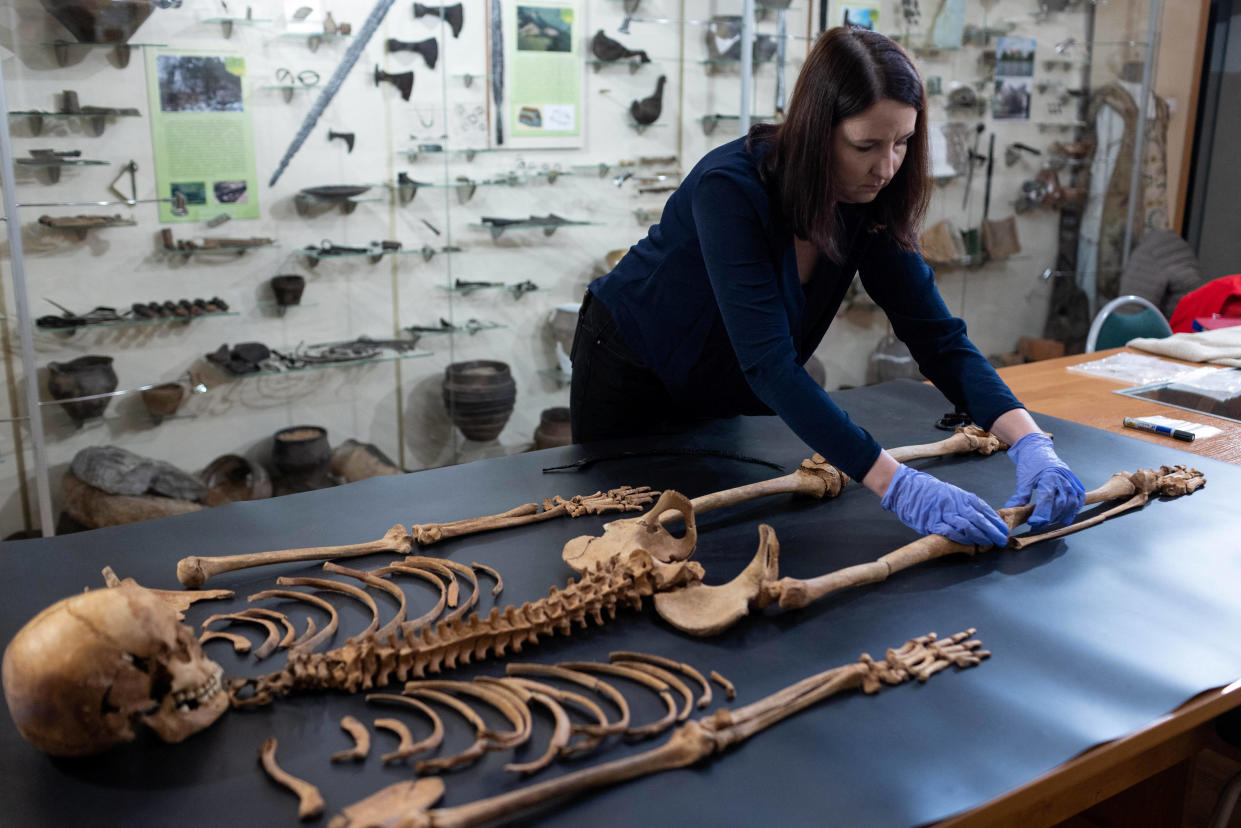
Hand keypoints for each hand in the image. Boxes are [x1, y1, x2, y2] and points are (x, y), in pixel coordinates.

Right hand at [881, 464, 1008, 546]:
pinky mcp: (933, 523)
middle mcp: (956, 504)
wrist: (909, 489)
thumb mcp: (953, 494)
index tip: (1004, 531)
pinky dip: (962, 539)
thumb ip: (966, 505)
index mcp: (963, 497)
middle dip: (992, 532)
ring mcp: (945, 513)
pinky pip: (951, 532)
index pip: (985, 510)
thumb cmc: (932, 493)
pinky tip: (969, 544)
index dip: (996, 522)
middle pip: (979, 520)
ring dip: (979, 537)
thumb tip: (983, 520)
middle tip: (1001, 540)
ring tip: (987, 544)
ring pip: (968, 527)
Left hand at [1003, 432, 1085, 529]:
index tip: (1034, 523)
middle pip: (1060, 502)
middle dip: (1051, 516)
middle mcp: (1061, 478)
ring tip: (1054, 521)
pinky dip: (1075, 507)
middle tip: (1040, 524)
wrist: (1037, 448)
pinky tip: (1068, 515)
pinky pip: (1079, 496)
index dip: (1041, 514)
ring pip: (1072, 501)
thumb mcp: (1024, 479)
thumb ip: (1021, 496)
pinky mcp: (1073, 480)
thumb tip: (1011, 509)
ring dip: (1063, 514)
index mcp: (1048, 477)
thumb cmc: (1030, 463)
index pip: (1046, 499)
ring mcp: (1069, 478)